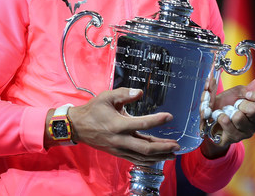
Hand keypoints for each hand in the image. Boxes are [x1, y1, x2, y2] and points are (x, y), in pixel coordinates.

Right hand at [64, 88, 180, 165]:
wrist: (78, 127)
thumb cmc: (94, 110)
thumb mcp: (106, 97)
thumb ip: (124, 93)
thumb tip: (140, 92)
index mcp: (117, 124)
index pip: (141, 123)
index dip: (157, 120)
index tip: (169, 116)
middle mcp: (119, 139)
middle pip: (145, 148)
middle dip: (163, 147)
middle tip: (177, 145)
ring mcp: (119, 149)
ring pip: (142, 157)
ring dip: (159, 156)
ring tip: (173, 153)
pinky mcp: (118, 153)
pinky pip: (136, 160)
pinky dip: (149, 161)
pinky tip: (159, 158)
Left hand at [200, 75, 254, 158]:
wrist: (211, 119)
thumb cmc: (226, 105)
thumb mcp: (235, 93)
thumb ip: (245, 89)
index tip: (248, 94)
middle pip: (254, 109)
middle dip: (240, 103)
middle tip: (234, 105)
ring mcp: (246, 133)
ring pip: (238, 117)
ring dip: (228, 111)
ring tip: (226, 112)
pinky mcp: (233, 138)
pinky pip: (227, 123)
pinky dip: (220, 116)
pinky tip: (220, 117)